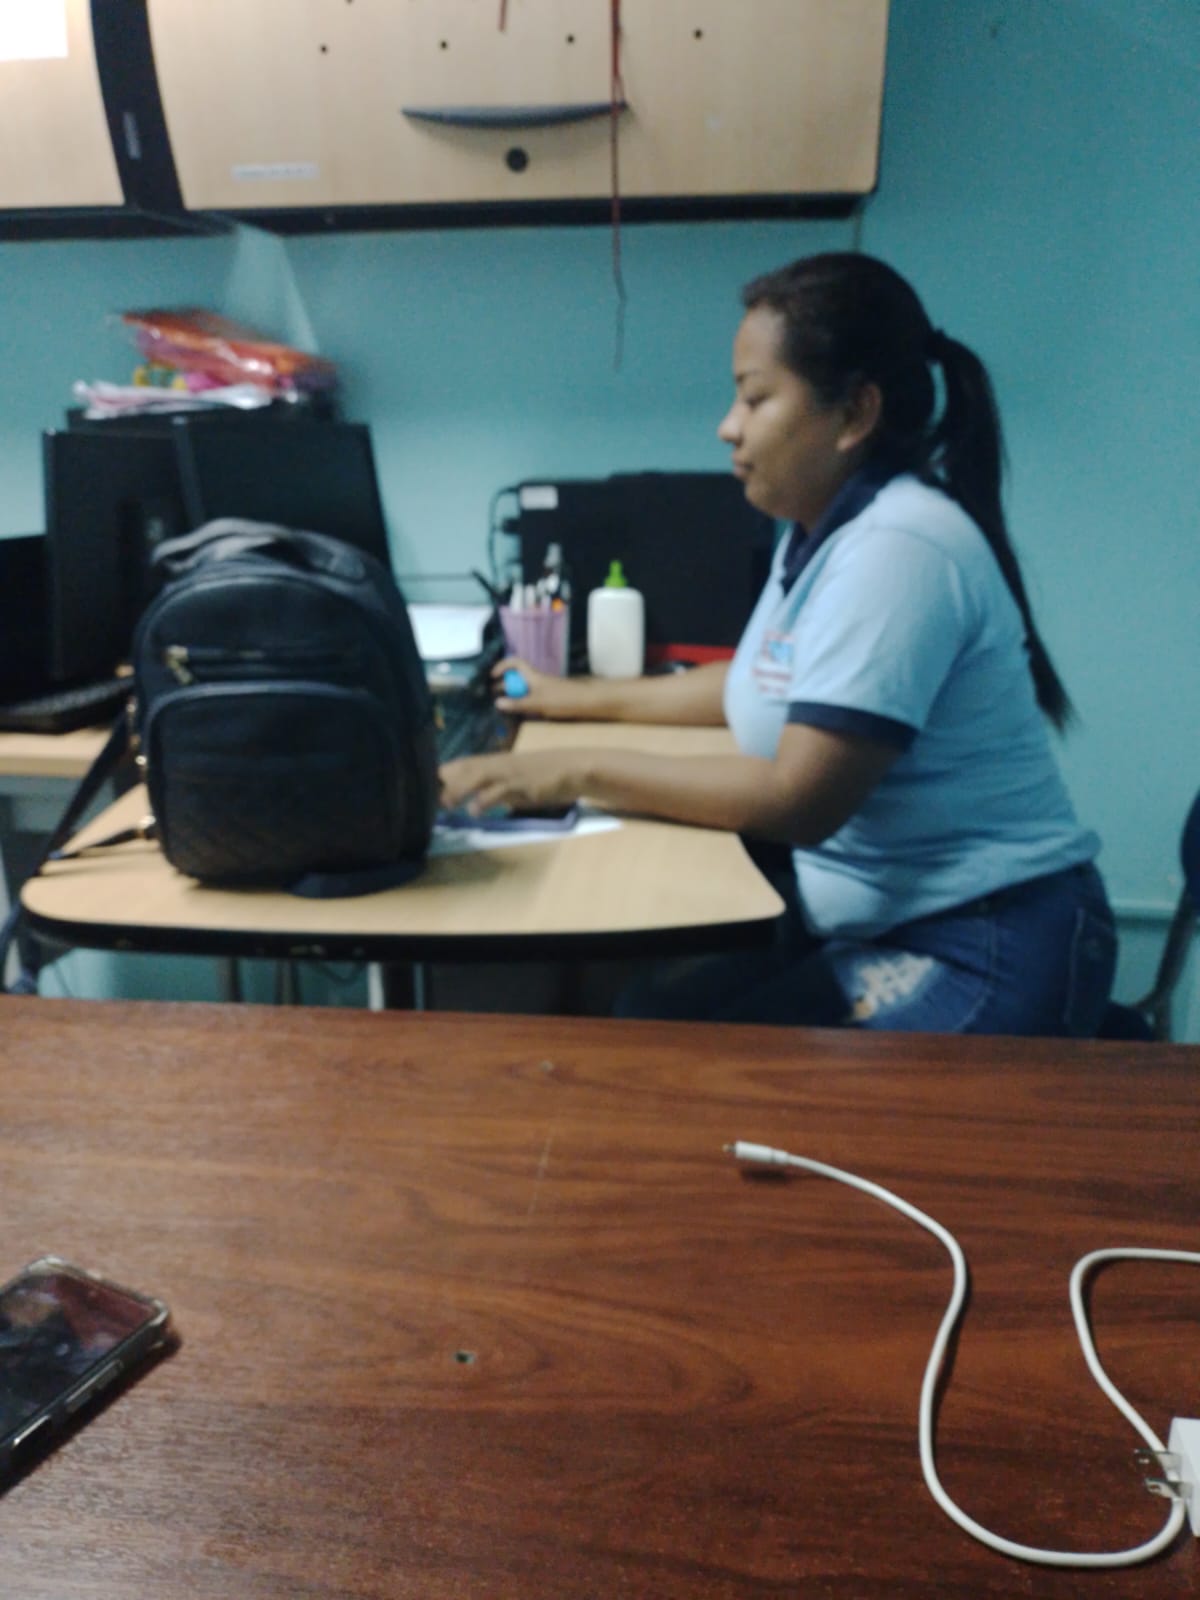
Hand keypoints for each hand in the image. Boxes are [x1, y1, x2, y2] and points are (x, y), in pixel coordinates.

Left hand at [440, 751, 580, 815]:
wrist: (572, 768)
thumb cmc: (543, 774)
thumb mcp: (513, 782)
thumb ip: (493, 791)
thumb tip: (472, 802)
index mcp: (493, 762)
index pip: (461, 764)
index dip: (441, 775)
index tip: (423, 787)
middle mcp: (497, 764)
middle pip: (463, 768)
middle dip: (443, 782)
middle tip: (427, 798)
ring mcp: (508, 773)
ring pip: (477, 776)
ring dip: (459, 789)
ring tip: (446, 804)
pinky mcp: (521, 784)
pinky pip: (499, 790)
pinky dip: (485, 799)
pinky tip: (474, 811)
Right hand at [492, 656, 585, 717]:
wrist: (587, 702)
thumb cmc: (562, 699)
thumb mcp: (537, 703)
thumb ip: (518, 703)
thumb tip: (498, 702)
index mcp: (533, 676)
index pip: (515, 663)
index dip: (502, 666)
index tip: (492, 676)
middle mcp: (537, 680)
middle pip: (517, 677)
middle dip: (504, 684)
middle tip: (493, 696)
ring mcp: (543, 689)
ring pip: (524, 688)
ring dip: (513, 695)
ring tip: (504, 706)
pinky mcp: (549, 698)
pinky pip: (531, 697)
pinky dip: (523, 702)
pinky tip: (521, 712)